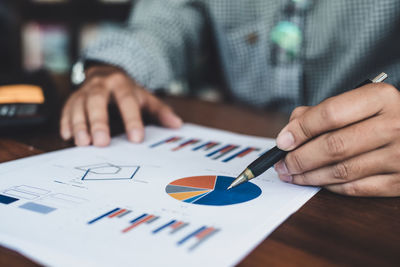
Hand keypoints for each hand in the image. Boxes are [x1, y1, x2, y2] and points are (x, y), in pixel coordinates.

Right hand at [60, 65, 181, 146]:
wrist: (105, 73)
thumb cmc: (127, 91)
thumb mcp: (145, 97)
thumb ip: (160, 111)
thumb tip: (177, 124)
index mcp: (122, 83)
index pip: (127, 101)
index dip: (132, 120)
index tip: (136, 139)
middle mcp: (100, 85)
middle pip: (97, 102)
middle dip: (99, 122)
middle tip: (102, 143)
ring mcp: (84, 91)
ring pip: (78, 106)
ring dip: (79, 125)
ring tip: (83, 144)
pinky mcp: (72, 99)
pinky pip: (66, 110)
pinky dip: (65, 123)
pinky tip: (67, 137)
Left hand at [274, 83, 399, 196]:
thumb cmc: (382, 115)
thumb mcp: (359, 102)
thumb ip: (322, 112)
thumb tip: (289, 133)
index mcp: (381, 98)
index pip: (330, 114)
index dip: (300, 129)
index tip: (282, 141)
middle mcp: (394, 125)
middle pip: (333, 146)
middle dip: (299, 158)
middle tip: (282, 164)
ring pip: (341, 171)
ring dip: (309, 176)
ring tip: (291, 175)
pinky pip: (355, 188)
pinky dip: (330, 187)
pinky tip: (316, 181)